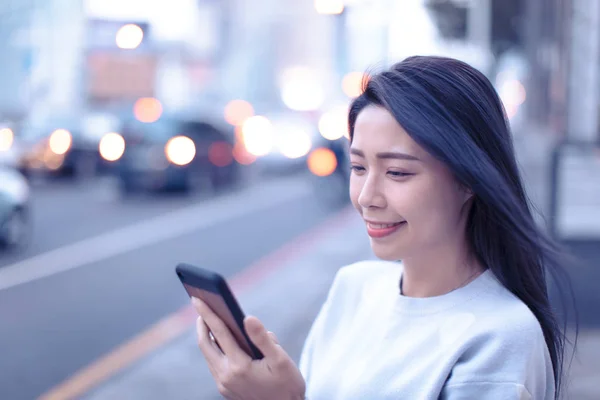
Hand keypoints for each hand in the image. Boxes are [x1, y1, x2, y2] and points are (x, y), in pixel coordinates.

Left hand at [191, 297, 305, 399]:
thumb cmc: (287, 384)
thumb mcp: (280, 359)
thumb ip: (262, 338)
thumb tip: (247, 317)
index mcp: (240, 366)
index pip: (219, 332)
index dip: (207, 313)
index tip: (198, 298)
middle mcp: (227, 376)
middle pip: (205, 344)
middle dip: (202, 324)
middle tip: (201, 306)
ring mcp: (224, 385)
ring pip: (208, 355)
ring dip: (207, 337)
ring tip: (210, 321)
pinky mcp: (225, 390)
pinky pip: (214, 365)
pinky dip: (214, 350)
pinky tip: (222, 342)